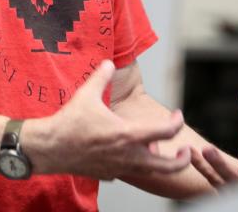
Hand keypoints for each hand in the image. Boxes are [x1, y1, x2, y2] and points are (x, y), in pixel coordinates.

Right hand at [23, 60, 191, 180]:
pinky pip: (130, 172)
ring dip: (161, 163)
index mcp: (128, 134)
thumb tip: (109, 63)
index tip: (177, 115)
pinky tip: (129, 154)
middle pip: (169, 166)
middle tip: (187, 150)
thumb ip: (102, 76)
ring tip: (160, 151)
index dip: (176, 122)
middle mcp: (128, 155)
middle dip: (183, 159)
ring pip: (151, 172)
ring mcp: (119, 168)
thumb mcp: (87, 93)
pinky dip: (136, 165)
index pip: (166, 131)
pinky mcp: (109, 175)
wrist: (50, 148)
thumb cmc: (69, 122)